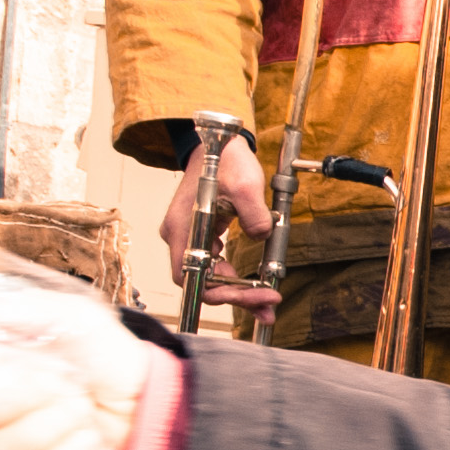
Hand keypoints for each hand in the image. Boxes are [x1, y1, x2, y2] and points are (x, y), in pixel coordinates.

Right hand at [0, 268, 152, 449]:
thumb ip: (15, 310)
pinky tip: (93, 449)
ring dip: (63, 435)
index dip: (7, 389)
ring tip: (88, 420)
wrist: (151, 394)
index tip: (37, 371)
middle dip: (44, 408)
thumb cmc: (105, 353)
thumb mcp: (65, 317)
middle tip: (75, 394)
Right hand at [159, 134, 277, 312]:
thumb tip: (263, 236)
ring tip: (266, 300)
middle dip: (235, 296)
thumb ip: (255, 215)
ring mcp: (190, 236)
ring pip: (210, 275)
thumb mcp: (246, 186)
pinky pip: (215, 263)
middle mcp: (181, 237)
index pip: (193, 277)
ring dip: (237, 290)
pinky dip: (234, 276)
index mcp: (183, 228)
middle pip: (202, 282)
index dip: (221, 293)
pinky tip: (256, 283)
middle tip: (268, 305)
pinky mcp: (203, 234)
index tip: (254, 295)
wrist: (218, 144)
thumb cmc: (226, 161)